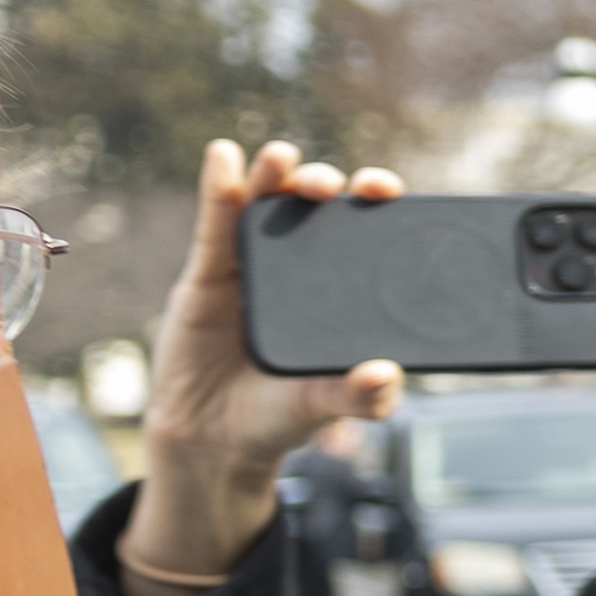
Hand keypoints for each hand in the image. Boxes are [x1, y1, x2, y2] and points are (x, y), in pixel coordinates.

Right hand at [123, 136, 405, 595]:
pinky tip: (223, 157)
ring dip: (274, 175)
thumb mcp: (321, 407)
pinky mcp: (207, 274)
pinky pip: (216, 224)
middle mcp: (299, 268)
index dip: (374, 205)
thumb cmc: (276, 417)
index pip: (362, 233)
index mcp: (338, 290)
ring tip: (282, 156)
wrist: (211, 440)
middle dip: (323, 184)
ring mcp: (251, 266)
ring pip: (265, 206)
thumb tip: (387, 377)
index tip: (385, 191)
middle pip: (314, 208)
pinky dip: (219, 188)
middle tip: (330, 185)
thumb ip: (356, 397)